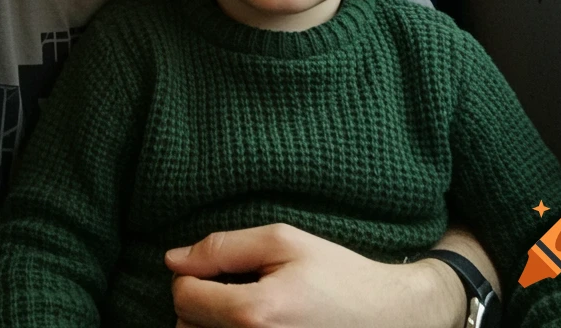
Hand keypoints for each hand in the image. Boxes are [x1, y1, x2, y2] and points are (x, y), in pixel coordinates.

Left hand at [165, 224, 465, 327]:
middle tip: (234, 287)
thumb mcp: (284, 242)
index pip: (184, 297)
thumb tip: (173, 259)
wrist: (387, 318)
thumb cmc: (337, 274)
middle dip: (200, 303)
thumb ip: (223, 247)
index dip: (191, 275)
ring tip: (244, 309)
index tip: (215, 268)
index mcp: (255, 313)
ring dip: (210, 325)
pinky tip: (250, 326)